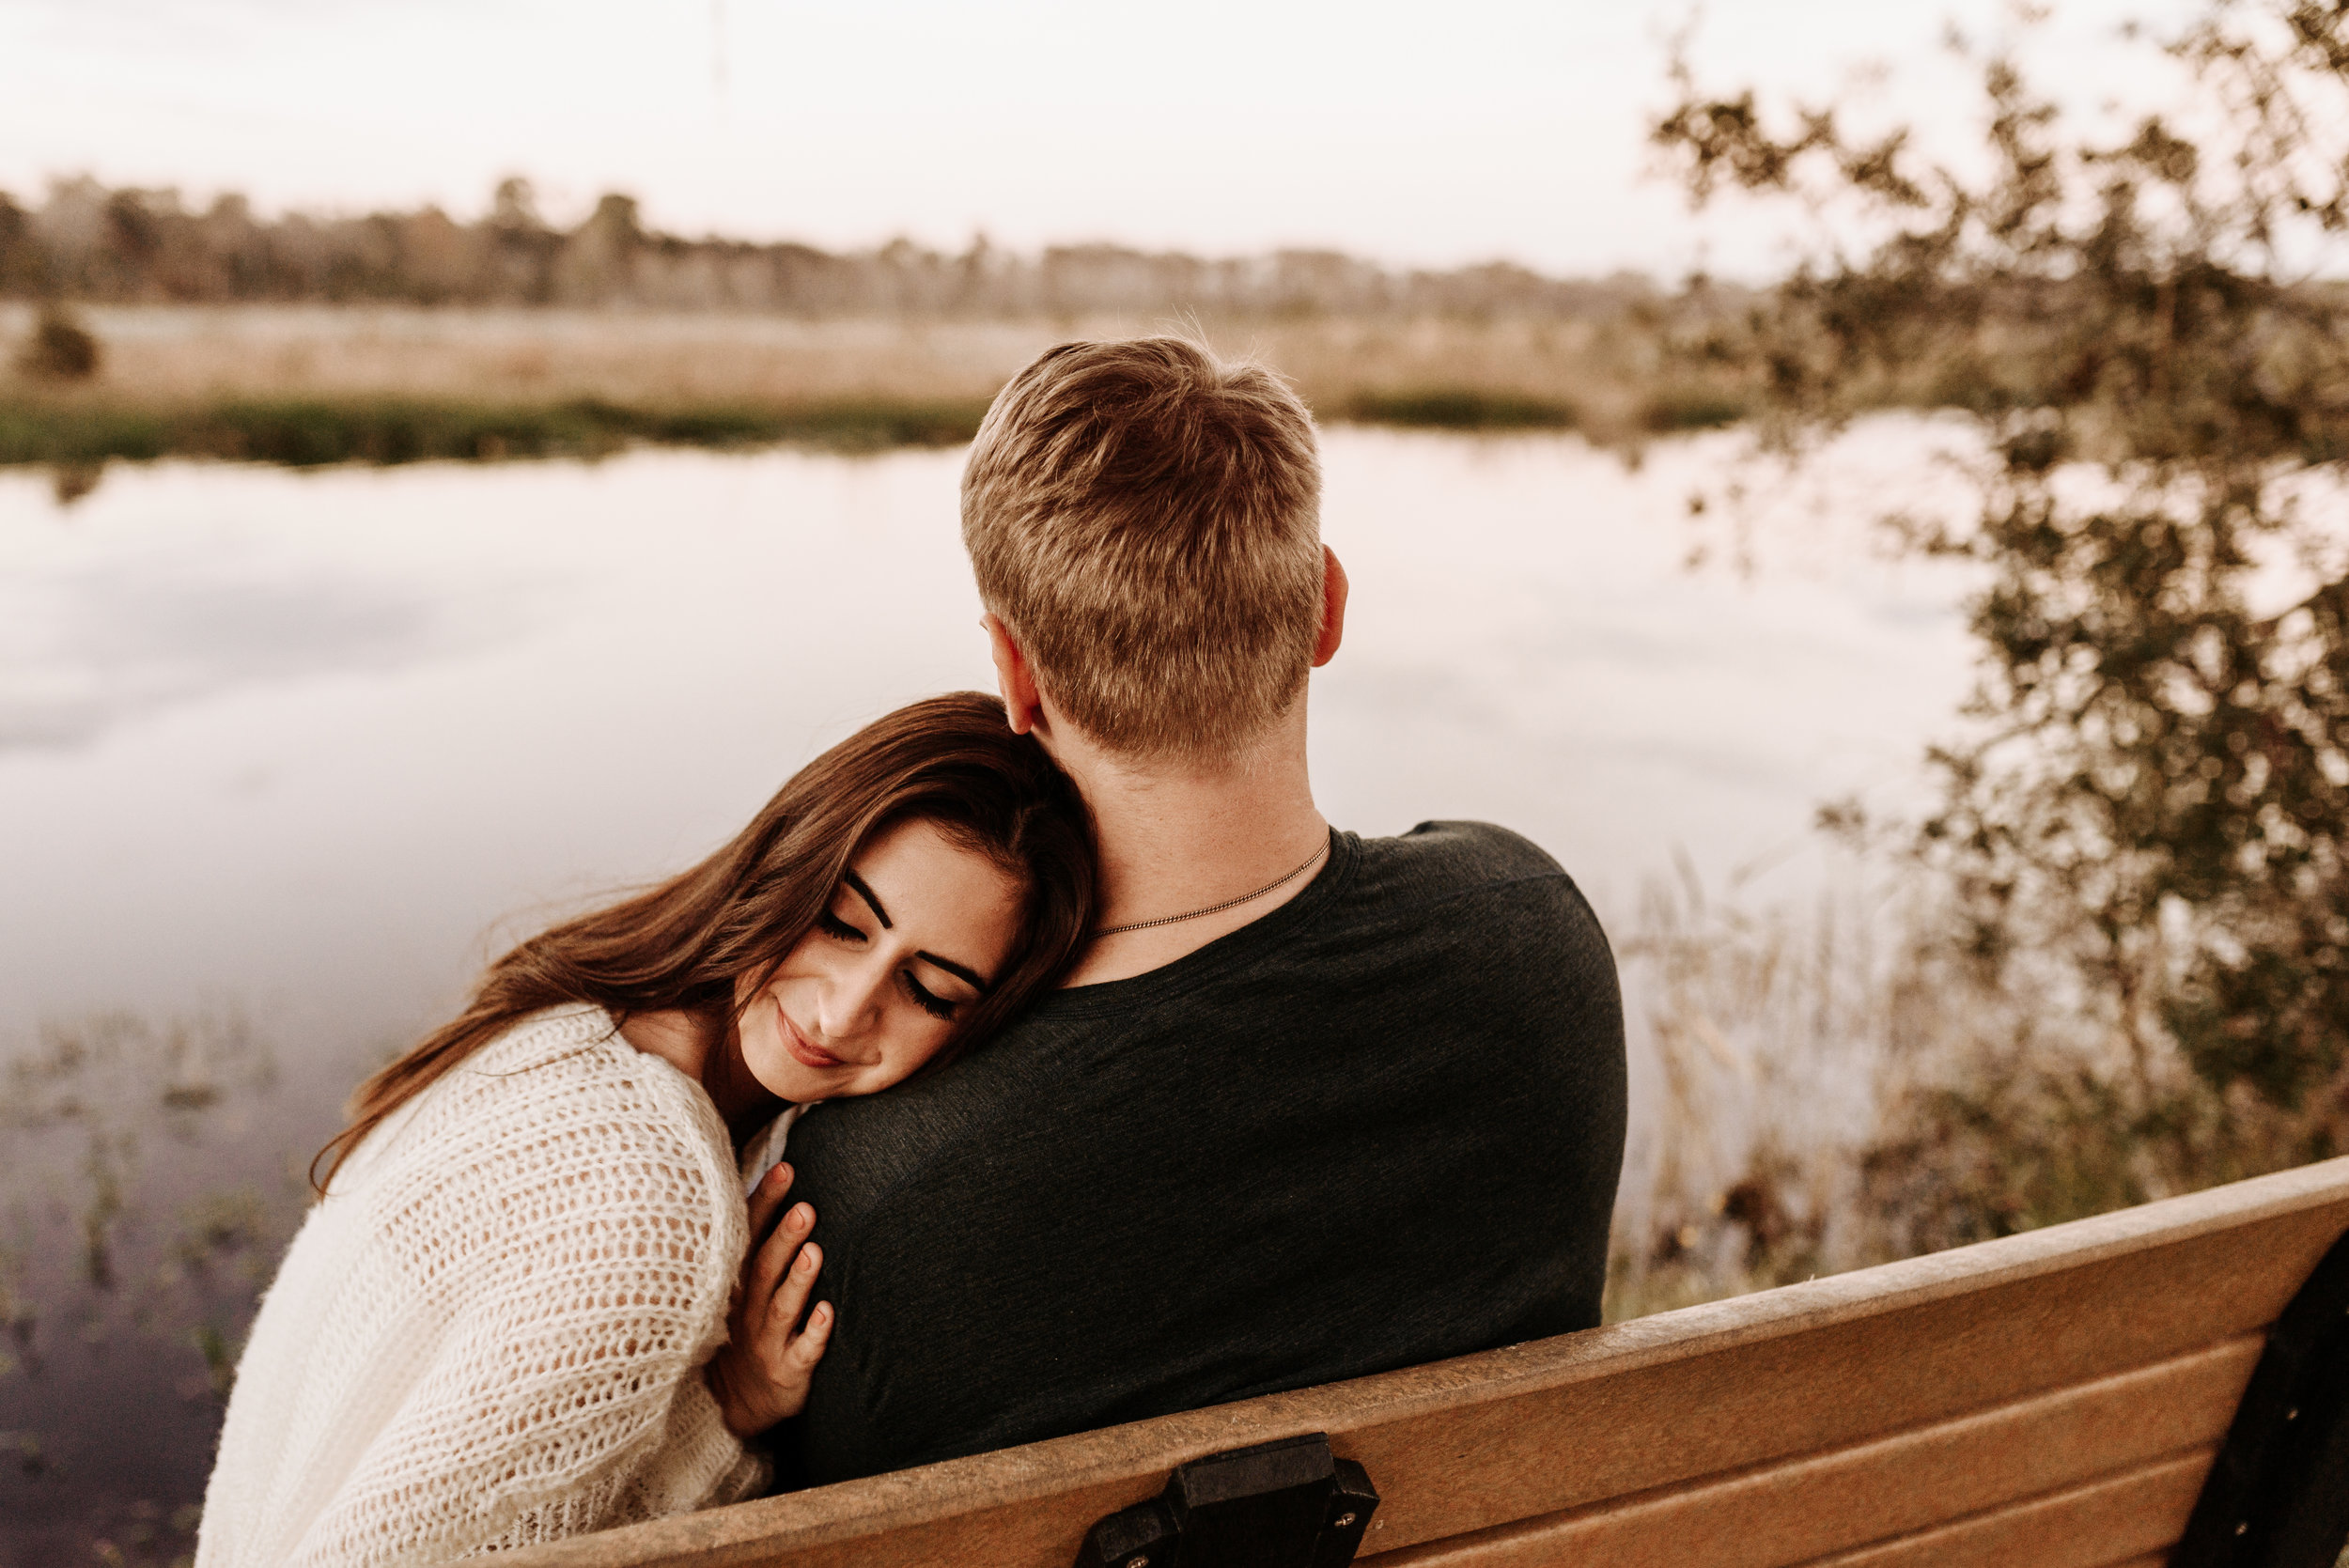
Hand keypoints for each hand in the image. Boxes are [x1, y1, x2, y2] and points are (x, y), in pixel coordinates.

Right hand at [705, 1162, 832, 1437]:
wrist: (733, 1406)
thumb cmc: (745, 1330)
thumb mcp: (740, 1289)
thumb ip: (755, 1243)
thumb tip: (779, 1179)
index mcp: (735, 1284)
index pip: (748, 1238)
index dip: (765, 1204)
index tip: (786, 1169)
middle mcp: (746, 1310)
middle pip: (764, 1269)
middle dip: (784, 1238)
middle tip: (806, 1208)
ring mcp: (765, 1342)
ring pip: (781, 1308)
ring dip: (798, 1280)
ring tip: (816, 1251)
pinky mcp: (787, 1371)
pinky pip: (802, 1352)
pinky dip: (815, 1333)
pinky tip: (830, 1312)